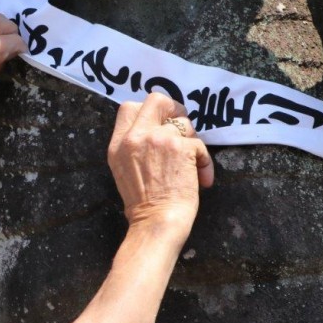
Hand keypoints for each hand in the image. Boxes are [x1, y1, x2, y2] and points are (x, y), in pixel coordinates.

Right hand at [107, 93, 213, 228]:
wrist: (155, 222)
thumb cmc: (142, 204)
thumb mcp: (123, 169)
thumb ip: (134, 146)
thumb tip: (156, 130)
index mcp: (119, 143)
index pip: (129, 107)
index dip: (149, 111)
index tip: (160, 122)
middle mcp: (136, 137)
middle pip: (157, 100)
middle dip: (174, 109)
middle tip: (181, 127)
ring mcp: (158, 139)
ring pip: (184, 123)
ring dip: (191, 142)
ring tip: (192, 165)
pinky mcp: (181, 147)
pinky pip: (199, 145)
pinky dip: (204, 162)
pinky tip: (202, 178)